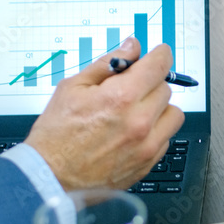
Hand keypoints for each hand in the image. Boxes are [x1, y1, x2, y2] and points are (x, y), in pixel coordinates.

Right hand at [25, 38, 184, 191]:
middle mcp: (140, 122)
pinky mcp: (148, 163)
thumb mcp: (73, 87)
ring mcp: (146, 145)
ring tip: (135, 111)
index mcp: (121, 98)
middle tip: (130, 88)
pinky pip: (166, 138)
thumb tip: (131, 47)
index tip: (159, 54)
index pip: (159, 65)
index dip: (160, 55)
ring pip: (173, 114)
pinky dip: (155, 131)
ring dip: (159, 108)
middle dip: (150, 83)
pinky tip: (133, 132)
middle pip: (166, 88)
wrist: (50, 177)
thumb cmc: (56, 135)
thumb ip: (107, 64)